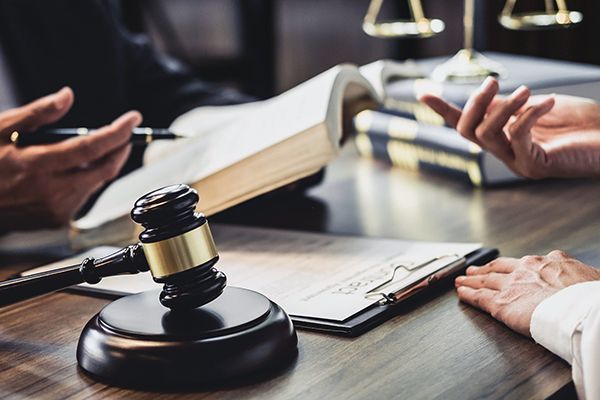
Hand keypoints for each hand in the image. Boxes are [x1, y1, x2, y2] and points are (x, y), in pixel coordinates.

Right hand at [0, 87, 141, 230]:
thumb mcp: (0, 128)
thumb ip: (38, 113)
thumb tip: (67, 95)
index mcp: (36, 165)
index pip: (91, 147)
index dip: (117, 132)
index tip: (133, 119)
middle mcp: (50, 192)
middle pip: (104, 169)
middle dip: (119, 149)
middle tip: (123, 133)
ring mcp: (55, 210)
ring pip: (95, 183)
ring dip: (101, 164)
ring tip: (89, 149)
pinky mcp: (56, 220)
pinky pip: (83, 195)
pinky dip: (85, 179)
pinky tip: (71, 169)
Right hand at [420, 77, 599, 177]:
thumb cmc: (578, 123)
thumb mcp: (535, 107)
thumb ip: (508, 107)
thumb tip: (482, 98)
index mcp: (502, 138)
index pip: (465, 125)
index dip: (442, 109)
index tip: (421, 92)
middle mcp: (505, 153)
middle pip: (469, 132)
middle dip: (476, 104)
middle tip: (493, 82)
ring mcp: (517, 162)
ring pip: (488, 136)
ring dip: (504, 109)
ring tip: (525, 91)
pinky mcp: (534, 166)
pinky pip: (518, 137)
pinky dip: (530, 115)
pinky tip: (548, 102)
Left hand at [455, 250, 599, 335]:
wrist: (582, 309)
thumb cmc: (591, 298)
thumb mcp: (590, 278)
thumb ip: (578, 275)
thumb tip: (585, 279)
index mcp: (550, 262)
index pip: (527, 262)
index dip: (515, 265)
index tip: (509, 266)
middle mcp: (526, 269)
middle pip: (499, 267)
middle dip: (486, 269)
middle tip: (474, 270)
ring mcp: (512, 286)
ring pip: (485, 280)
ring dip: (472, 280)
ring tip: (462, 280)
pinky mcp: (501, 304)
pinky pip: (480, 298)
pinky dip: (468, 295)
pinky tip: (461, 293)